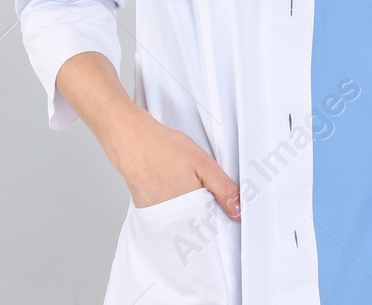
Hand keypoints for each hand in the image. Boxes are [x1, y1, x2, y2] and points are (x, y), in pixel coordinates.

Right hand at [107, 107, 240, 218]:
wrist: (132, 142)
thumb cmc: (165, 149)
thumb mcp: (204, 165)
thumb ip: (224, 189)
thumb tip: (238, 212)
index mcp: (188, 210)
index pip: (210, 229)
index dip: (221, 219)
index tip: (228, 213)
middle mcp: (170, 219)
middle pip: (196, 227)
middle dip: (207, 216)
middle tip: (208, 195)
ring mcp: (156, 216)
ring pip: (182, 221)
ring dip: (192, 212)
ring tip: (191, 188)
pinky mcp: (147, 210)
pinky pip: (168, 215)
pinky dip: (177, 207)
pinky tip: (178, 189)